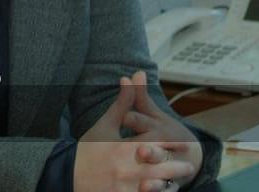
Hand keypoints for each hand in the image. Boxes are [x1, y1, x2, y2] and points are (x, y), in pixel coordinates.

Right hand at [74, 76, 195, 191]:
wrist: (68, 174)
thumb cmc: (88, 148)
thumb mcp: (105, 125)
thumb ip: (122, 103)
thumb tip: (130, 77)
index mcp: (124, 148)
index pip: (155, 146)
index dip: (172, 144)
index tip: (185, 144)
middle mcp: (126, 169)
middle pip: (159, 169)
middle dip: (176, 169)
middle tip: (190, 167)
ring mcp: (123, 188)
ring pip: (153, 188)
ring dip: (168, 185)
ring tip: (179, 182)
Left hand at [122, 71, 202, 189]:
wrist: (191, 157)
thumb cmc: (164, 134)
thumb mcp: (153, 116)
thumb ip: (140, 97)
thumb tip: (134, 72)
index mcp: (161, 129)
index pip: (147, 122)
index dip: (136, 119)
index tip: (126, 116)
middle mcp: (168, 148)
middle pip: (158, 147)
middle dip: (149, 149)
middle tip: (138, 150)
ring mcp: (172, 168)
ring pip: (164, 171)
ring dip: (156, 174)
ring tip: (145, 180)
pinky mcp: (172, 185)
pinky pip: (166, 190)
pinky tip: (147, 191)